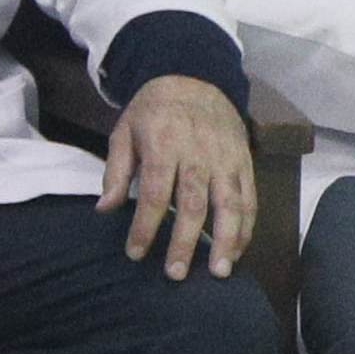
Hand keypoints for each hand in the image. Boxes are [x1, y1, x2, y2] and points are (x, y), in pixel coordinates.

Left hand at [100, 73, 256, 280]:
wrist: (195, 79)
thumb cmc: (153, 111)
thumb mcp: (124, 131)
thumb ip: (116, 170)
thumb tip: (104, 209)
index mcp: (164, 146)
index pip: (154, 193)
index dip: (145, 226)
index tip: (135, 253)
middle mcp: (199, 155)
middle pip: (194, 204)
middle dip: (186, 242)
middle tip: (176, 274)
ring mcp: (227, 160)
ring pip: (231, 205)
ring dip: (227, 241)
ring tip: (220, 272)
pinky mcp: (246, 163)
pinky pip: (250, 199)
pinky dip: (247, 227)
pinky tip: (238, 250)